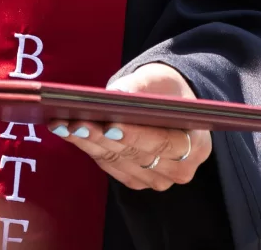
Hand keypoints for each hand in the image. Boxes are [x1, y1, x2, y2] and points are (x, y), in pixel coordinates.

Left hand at [50, 62, 212, 191]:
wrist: (168, 104)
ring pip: (117, 161)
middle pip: (136, 155)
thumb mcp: (158, 79)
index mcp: (196, 145)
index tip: (109, 124)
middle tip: (75, 121)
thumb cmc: (165, 89)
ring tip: (63, 124)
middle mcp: (181, 169)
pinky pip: (109, 165)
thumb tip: (114, 95)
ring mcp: (158, 179)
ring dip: (87, 142)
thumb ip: (140, 87)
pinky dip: (87, 146)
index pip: (164, 143)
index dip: (135, 135)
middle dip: (102, 137)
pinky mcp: (136, 179)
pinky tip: (66, 131)